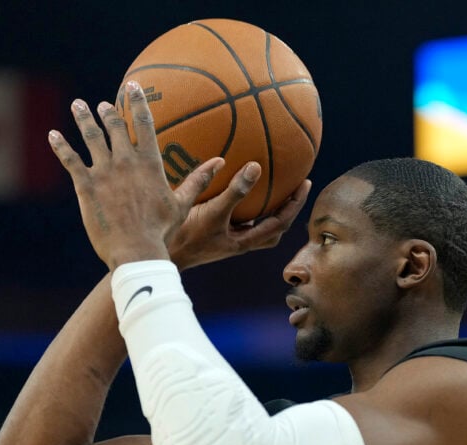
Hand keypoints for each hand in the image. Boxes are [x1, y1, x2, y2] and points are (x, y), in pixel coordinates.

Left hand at [48, 80, 222, 270]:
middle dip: (107, 111)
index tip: (133, 85)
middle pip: (114, 126)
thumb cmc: (162, 230)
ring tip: (77, 106)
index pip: (144, 123)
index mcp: (149, 163)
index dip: (138, 102)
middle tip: (101, 104)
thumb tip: (219, 161)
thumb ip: (198, 180)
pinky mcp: (86, 186)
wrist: (136, 249)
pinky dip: (60, 146)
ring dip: (83, 119)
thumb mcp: (182, 203)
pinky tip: (53, 135)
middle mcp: (125, 161)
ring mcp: (104, 172)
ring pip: (91, 137)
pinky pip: (70, 160)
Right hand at [170, 165, 311, 269]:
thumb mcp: (213, 212)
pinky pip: (236, 217)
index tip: (305, 183)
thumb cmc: (188, 236)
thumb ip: (235, 192)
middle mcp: (239, 242)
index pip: (280, 223)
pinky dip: (242, 203)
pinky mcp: (213, 233)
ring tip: (272, 188)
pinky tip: (235, 186)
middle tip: (294, 186)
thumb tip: (256, 167)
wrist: (161, 255)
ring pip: (255, 225)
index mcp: (245, 241)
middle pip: (273, 228)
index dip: (295, 204)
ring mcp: (227, 239)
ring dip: (266, 209)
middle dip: (287, 209)